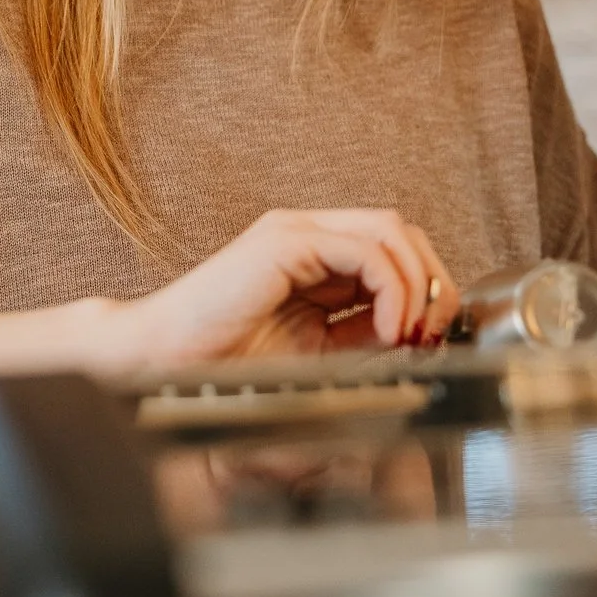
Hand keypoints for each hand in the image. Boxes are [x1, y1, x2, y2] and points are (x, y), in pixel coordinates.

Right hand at [116, 209, 457, 368]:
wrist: (161, 363)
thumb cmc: (222, 366)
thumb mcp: (316, 357)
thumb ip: (361, 339)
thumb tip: (416, 339)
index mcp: (313, 260)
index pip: (394, 252)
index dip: (427, 290)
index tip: (433, 339)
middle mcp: (307, 236)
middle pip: (400, 232)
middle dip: (432, 282)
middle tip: (435, 333)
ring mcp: (295, 233)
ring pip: (389, 230)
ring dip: (417, 282)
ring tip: (413, 332)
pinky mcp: (284, 241)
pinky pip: (364, 250)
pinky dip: (392, 288)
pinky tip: (389, 329)